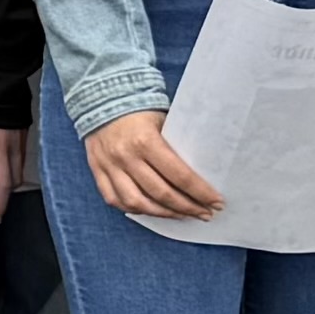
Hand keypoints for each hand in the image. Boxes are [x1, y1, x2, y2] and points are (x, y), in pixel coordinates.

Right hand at [82, 105, 221, 220]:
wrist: (101, 98)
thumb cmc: (139, 109)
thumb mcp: (163, 121)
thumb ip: (176, 146)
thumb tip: (200, 173)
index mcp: (146, 141)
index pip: (180, 176)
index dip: (201, 193)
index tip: (216, 202)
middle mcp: (126, 157)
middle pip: (161, 194)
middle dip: (188, 208)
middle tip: (205, 213)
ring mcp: (109, 166)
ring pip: (138, 203)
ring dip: (164, 214)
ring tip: (182, 215)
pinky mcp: (97, 171)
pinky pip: (115, 200)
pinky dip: (135, 209)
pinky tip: (151, 210)